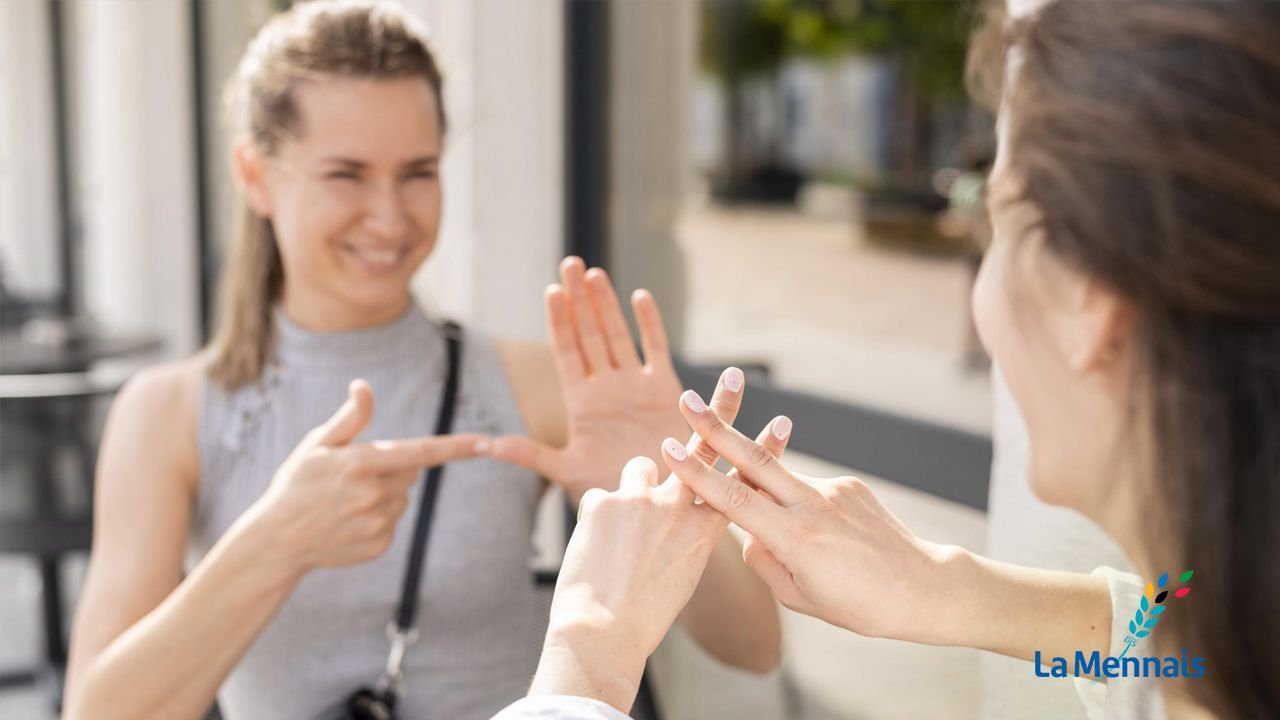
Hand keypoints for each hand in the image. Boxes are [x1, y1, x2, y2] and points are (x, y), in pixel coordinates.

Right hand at [240, 379, 488, 573]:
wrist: (277, 540)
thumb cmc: (297, 483)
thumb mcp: (317, 445)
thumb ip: (349, 418)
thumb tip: (364, 387)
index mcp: (360, 463)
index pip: (420, 452)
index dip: (457, 447)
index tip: (487, 443)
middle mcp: (372, 495)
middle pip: (411, 471)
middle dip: (392, 468)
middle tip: (353, 476)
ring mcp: (377, 524)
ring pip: (403, 497)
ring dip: (385, 494)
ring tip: (346, 501)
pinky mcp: (379, 545)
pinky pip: (394, 523)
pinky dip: (379, 519)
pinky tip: (348, 521)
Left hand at [488, 256, 689, 502]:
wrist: (656, 504)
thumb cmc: (610, 491)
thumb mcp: (565, 471)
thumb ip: (530, 455)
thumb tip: (488, 445)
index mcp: (581, 402)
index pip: (566, 352)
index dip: (559, 321)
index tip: (551, 291)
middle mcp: (606, 388)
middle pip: (589, 334)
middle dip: (580, 299)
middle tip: (571, 264)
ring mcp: (635, 386)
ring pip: (618, 335)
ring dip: (606, 304)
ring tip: (595, 273)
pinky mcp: (665, 390)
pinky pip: (655, 350)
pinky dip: (649, 324)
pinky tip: (639, 296)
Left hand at [530, 415, 789, 711]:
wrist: (602, 633)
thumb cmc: (642, 616)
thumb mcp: (680, 577)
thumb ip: (683, 538)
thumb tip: (672, 517)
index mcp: (705, 532)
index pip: (739, 481)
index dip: (759, 451)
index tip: (780, 424)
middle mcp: (678, 507)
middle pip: (702, 447)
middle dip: (717, 411)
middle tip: (733, 378)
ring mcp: (641, 499)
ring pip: (640, 469)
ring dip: (633, 488)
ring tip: (619, 533)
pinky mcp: (603, 498)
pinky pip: (599, 497)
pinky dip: (595, 519)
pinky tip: (593, 551)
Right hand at [661, 388, 952, 643]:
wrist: (923, 587)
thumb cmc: (859, 605)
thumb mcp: (799, 597)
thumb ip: (764, 561)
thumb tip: (748, 533)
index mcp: (794, 538)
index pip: (734, 499)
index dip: (698, 474)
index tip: (671, 448)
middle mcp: (812, 505)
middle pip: (753, 460)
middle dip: (716, 428)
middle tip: (688, 399)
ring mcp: (833, 490)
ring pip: (782, 480)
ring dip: (762, 484)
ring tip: (794, 530)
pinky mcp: (850, 485)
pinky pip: (811, 492)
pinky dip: (804, 509)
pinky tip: (829, 541)